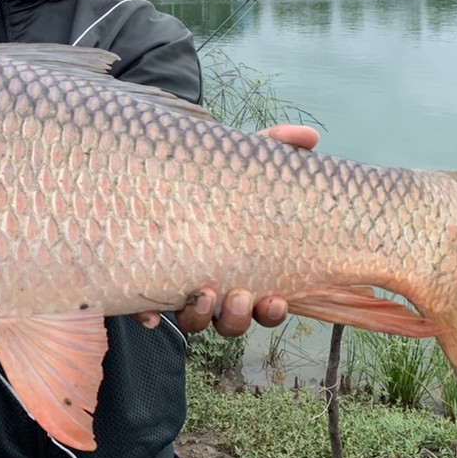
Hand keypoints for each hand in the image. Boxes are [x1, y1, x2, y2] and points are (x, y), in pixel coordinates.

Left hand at [133, 122, 318, 335]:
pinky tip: (149, 315)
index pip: (266, 305)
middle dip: (236, 316)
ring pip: (195, 321)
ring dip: (200, 316)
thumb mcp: (240, 163)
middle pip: (231, 321)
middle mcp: (215, 287)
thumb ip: (274, 148)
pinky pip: (146, 311)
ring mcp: (179, 290)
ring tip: (203, 295)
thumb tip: (310, 135)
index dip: (272, 311)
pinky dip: (148, 314)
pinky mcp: (145, 285)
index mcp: (243, 269)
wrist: (155, 178)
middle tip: (238, 296)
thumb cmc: (210, 180)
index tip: (276, 298)